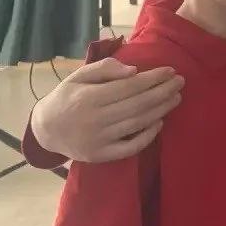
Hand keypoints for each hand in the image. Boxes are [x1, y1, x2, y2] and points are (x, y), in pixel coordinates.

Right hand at [32, 57, 183, 162]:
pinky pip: (129, 148)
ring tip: (176, 98)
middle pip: (137, 105)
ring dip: (161, 110)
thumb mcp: (78, 76)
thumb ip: (104, 69)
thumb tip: (134, 71)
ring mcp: (98, 140)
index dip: (152, 78)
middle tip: (181, 82)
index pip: (129, 87)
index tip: (170, 70)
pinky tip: (160, 122)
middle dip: (163, 92)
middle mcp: (94, 120)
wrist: (45, 130)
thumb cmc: (66, 97)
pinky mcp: (100, 155)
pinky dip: (147, 136)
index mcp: (88, 98)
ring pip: (137, 123)